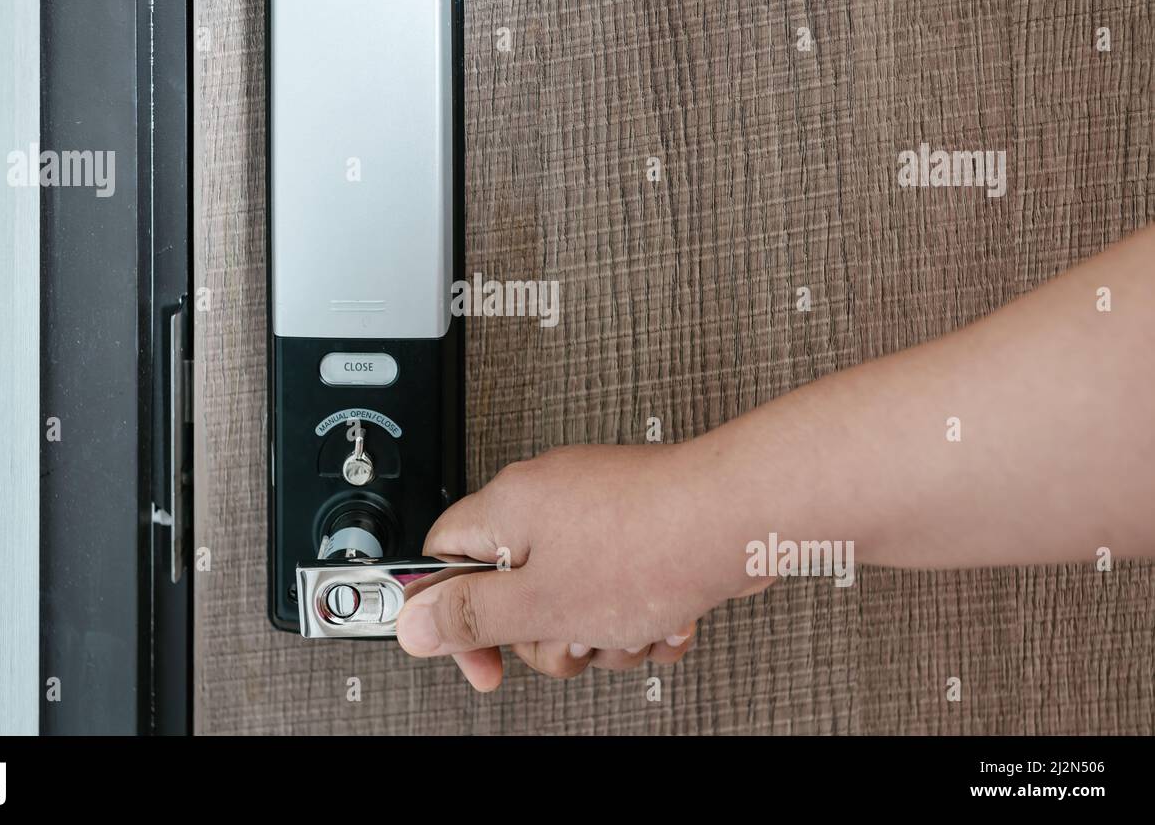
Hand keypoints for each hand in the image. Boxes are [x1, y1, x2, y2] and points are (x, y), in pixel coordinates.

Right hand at [394, 443, 773, 689]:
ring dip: (604, 633)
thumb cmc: (652, 544)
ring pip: (573, 600)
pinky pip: (618, 589)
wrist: (742, 518)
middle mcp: (549, 500)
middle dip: (550, 634)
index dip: (454, 616)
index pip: (444, 559)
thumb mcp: (542, 603)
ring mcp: (598, 513)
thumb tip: (414, 624)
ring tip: (633, 624)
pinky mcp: (639, 528)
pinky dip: (640, 613)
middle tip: (576, 635)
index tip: (482, 657)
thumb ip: (472, 616)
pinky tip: (665, 616)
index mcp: (509, 506)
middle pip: (514, 592)